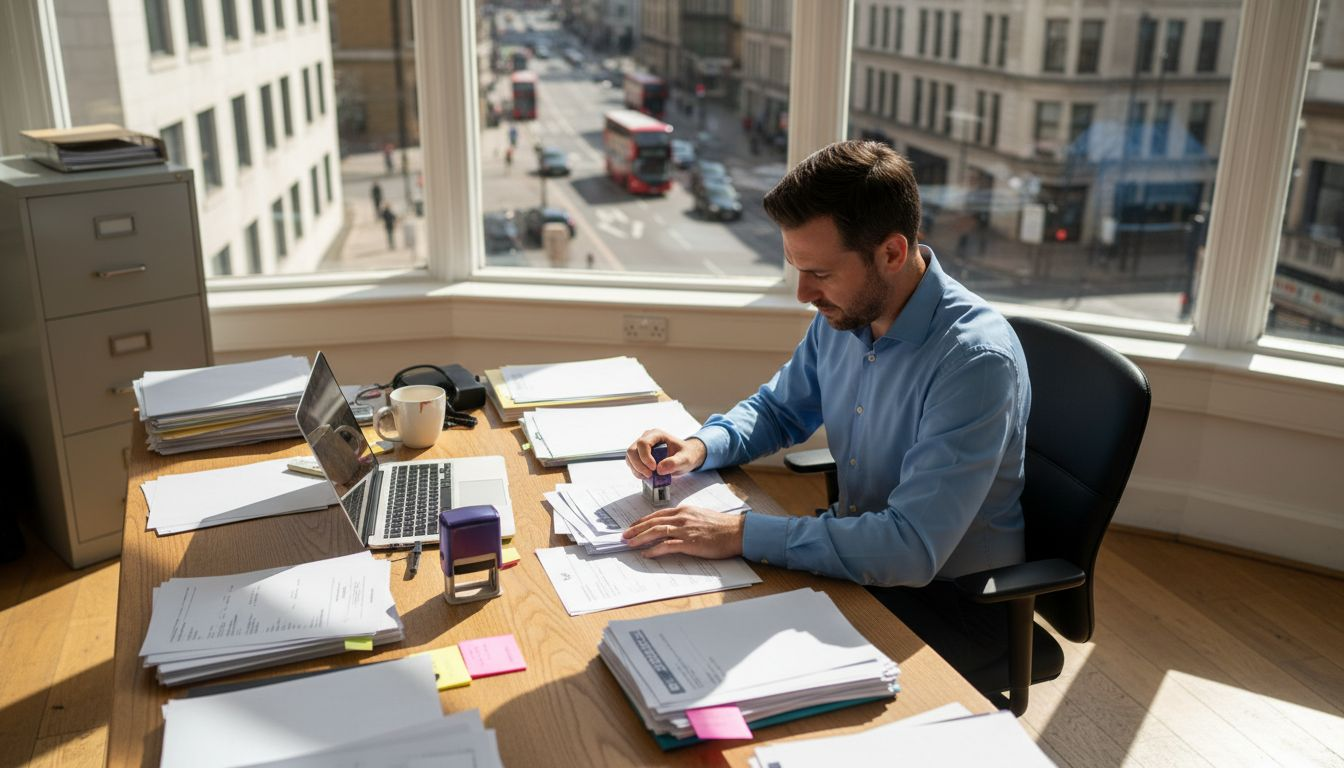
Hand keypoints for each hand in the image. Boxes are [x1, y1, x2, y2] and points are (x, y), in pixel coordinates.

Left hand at [622, 506, 744, 559]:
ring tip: (630, 544)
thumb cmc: (722, 526)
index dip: (643, 520)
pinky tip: (647, 553)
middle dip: (636, 529)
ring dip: (640, 538)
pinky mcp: (689, 542)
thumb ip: (687, 519)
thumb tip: (676, 526)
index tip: (633, 526)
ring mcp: (685, 530)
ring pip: (656, 531)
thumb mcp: (701, 516)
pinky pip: (667, 545)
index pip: (658, 514)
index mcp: (685, 510)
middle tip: (625, 535)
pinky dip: (654, 549)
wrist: (736, 531)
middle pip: (653, 522)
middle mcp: (682, 518)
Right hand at [625, 430, 705, 479]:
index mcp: (657, 434)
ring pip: (630, 457)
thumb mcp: (685, 459)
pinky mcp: (639, 455)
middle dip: (639, 465)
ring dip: (636, 469)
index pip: (643, 443)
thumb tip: (659, 469)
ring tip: (648, 476)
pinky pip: (631, 463)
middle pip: (632, 450)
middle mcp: (646, 438)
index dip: (645, 457)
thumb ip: (675, 463)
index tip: (654, 468)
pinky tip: (646, 476)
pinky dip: (636, 471)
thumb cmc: (687, 455)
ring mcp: (641, 446)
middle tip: (650, 475)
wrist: (685, 457)